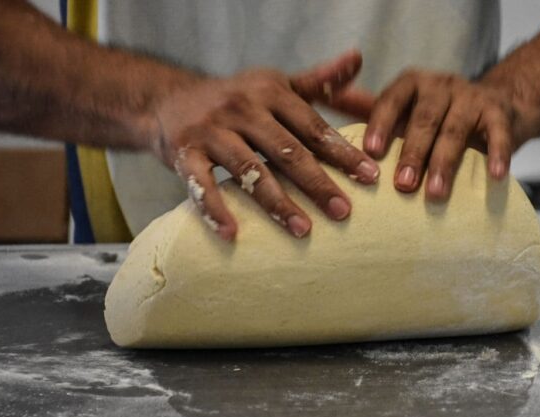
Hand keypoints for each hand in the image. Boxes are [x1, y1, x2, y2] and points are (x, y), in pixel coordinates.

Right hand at [151, 50, 379, 240]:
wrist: (168, 100)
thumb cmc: (238, 98)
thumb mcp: (278, 84)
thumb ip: (320, 80)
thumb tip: (358, 59)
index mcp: (270, 92)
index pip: (313, 126)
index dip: (342, 152)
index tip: (370, 177)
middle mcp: (242, 108)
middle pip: (286, 150)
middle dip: (317, 183)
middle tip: (344, 211)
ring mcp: (211, 131)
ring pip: (250, 171)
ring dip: (277, 204)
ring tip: (303, 231)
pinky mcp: (183, 153)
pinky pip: (201, 185)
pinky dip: (215, 210)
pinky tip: (232, 234)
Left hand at [333, 69, 530, 200]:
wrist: (495, 103)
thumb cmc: (434, 114)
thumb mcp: (401, 107)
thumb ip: (364, 109)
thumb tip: (316, 112)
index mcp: (411, 84)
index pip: (391, 99)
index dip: (381, 123)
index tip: (370, 152)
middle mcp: (440, 86)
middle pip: (424, 119)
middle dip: (412, 153)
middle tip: (401, 185)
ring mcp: (471, 98)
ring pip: (456, 130)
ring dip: (444, 163)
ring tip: (434, 194)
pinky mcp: (499, 113)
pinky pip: (499, 134)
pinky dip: (498, 155)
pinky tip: (495, 176)